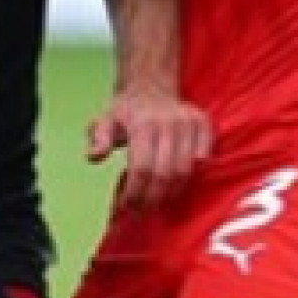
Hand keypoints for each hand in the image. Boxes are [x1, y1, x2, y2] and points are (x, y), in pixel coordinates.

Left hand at [86, 85, 212, 209]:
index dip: (135, 193)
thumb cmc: (126, 111)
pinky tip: (175, 185)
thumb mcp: (105, 121)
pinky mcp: (204, 124)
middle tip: (142, 211)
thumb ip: (99, 139)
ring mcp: (189, 123)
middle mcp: (169, 123)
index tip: (126, 206)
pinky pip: (203, 159)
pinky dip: (191, 176)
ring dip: (171, 193)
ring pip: (186, 171)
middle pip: (165, 174)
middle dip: (152, 198)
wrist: (151, 87)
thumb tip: (93, 157)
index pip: (142, 169)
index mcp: (144, 124)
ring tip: (157, 203)